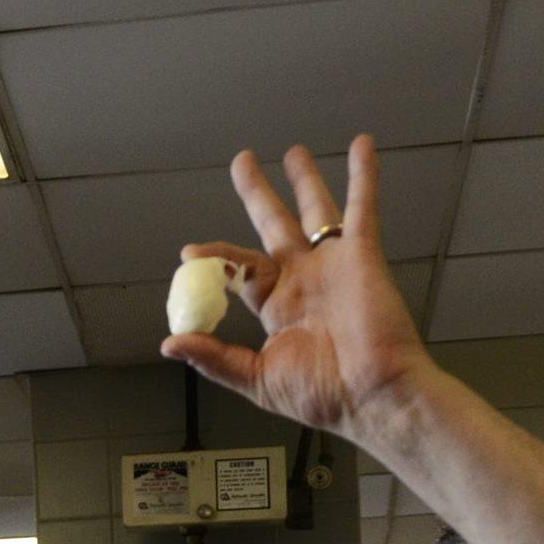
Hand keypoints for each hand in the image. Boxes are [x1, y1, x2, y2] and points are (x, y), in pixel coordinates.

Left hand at [158, 137, 430, 448]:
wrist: (373, 397)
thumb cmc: (323, 396)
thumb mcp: (257, 378)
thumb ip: (216, 358)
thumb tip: (170, 342)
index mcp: (279, 306)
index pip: (241, 269)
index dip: (217, 257)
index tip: (190, 252)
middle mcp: (305, 279)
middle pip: (275, 226)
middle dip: (259, 194)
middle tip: (243, 163)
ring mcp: (333, 265)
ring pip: (316, 210)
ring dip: (306, 180)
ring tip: (293, 152)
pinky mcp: (362, 255)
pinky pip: (362, 209)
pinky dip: (364, 176)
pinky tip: (363, 146)